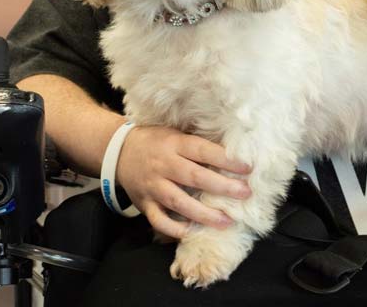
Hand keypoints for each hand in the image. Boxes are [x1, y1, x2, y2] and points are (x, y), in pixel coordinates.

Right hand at [114, 125, 252, 238]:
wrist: (119, 151)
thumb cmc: (156, 141)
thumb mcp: (175, 134)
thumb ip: (197, 143)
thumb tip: (232, 150)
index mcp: (174, 144)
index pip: (203, 151)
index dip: (225, 159)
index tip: (247, 169)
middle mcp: (163, 165)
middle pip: (194, 177)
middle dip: (222, 187)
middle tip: (245, 194)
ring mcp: (153, 186)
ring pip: (178, 202)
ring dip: (203, 214)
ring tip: (226, 221)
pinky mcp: (144, 203)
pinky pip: (159, 220)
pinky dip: (174, 229)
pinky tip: (192, 232)